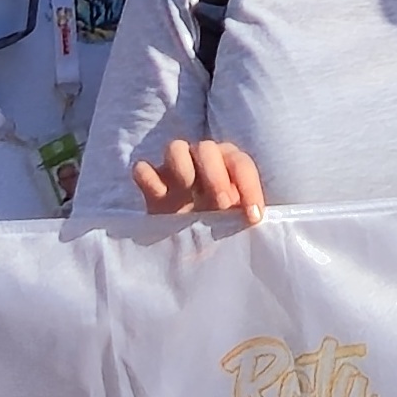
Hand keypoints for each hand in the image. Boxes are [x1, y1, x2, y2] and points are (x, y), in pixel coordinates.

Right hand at [134, 137, 269, 222]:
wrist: (188, 248)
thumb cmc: (218, 231)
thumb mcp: (236, 224)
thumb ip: (243, 216)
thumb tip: (253, 217)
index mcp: (227, 165)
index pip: (240, 164)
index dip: (250, 187)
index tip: (253, 217)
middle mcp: (201, 162)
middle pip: (207, 148)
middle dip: (216, 176)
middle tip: (222, 207)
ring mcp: (173, 171)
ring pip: (175, 148)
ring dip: (183, 169)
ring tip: (188, 198)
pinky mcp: (150, 186)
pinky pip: (143, 169)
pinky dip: (150, 180)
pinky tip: (161, 198)